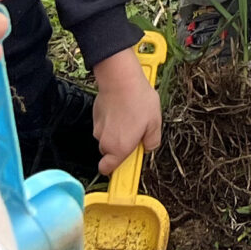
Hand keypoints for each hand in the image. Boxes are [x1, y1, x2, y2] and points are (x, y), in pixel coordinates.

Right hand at [91, 46, 163, 175]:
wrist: (120, 79)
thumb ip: (152, 141)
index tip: (128, 162)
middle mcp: (105, 142)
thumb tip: (149, 147)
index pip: (107, 169)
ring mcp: (98, 128)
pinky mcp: (95, 115)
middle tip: (136, 132)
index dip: (116, 169)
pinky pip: (104, 124)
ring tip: (131, 116)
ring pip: (107, 137)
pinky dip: (112, 120)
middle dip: (121, 146)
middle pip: (110, 152)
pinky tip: (123, 107)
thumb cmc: (138, 101)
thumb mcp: (154, 123)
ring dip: (117, 131)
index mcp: (119, 149)